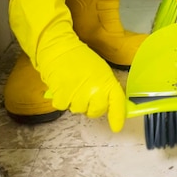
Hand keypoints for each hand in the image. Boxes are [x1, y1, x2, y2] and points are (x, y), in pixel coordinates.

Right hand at [9, 0, 125, 131]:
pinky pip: (64, 107)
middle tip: (86, 93)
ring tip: (73, 86)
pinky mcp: (62, 97)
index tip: (116, 128)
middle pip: (96, 112)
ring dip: (76, 102)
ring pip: (79, 110)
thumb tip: (110, 105)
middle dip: (92, 106)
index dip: (117, 117)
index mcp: (107, 82)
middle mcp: (95, 91)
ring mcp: (78, 95)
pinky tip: (63, 87)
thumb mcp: (100, 71)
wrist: (59, 49)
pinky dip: (62, 99)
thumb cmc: (80, 59)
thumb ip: (106, 88)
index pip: (116, 103)